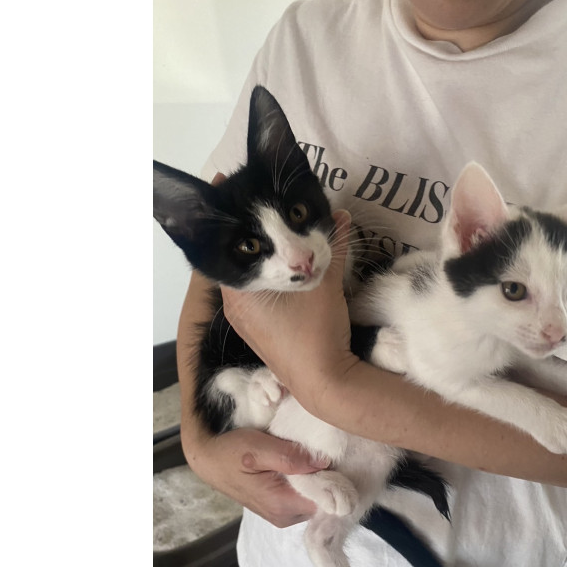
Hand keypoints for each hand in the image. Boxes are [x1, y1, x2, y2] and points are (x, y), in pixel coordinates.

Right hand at [182, 426, 323, 527]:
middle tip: (323, 453)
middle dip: (329, 478)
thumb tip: (324, 462)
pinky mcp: (281, 508)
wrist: (209, 460)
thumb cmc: (231, 452)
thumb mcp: (259, 448)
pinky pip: (305, 497)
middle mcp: (285, 516)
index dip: (336, 480)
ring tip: (309, 457)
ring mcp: (283, 515)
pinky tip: (302, 465)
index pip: (326, 501)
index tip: (335, 459)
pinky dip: (308, 482)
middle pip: (323, 501)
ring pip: (316, 499)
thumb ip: (291, 457)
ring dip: (318, 479)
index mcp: (282, 505)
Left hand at [220, 210, 358, 410]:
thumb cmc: (315, 332)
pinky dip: (269, 275)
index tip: (230, 183)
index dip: (231, 213)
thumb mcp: (325, 282)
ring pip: (249, 277)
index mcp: (239, 291)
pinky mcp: (261, 331)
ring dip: (262, 256)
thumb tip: (339, 216)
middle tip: (262, 202)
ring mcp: (246, 321)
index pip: (226, 243)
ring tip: (277, 229)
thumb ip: (332, 245)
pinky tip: (287, 266)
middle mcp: (234, 305)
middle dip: (251, 232)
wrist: (324, 384)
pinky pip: (258, 293)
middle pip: (236, 258)